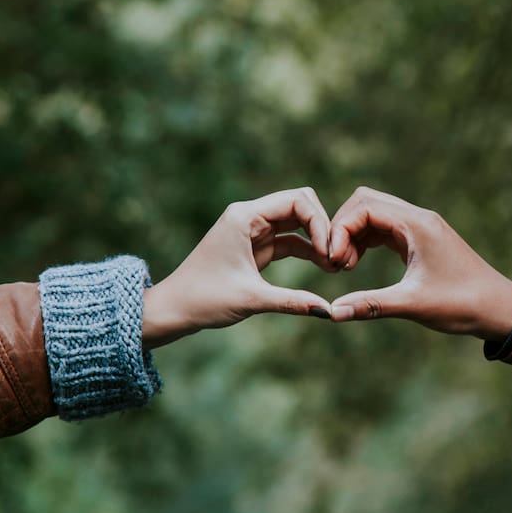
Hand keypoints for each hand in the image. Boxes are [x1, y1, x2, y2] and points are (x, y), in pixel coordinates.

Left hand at [142, 188, 334, 347]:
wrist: (174, 309)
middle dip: (322, 228)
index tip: (330, 252)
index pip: (296, 200)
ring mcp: (253, 230)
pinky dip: (307, 251)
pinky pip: (289, 240)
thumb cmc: (204, 299)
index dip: (319, 222)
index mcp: (244, 216)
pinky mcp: (256, 246)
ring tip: (335, 265)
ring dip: (317, 240)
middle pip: (300, 205)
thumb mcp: (251, 299)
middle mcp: (249, 216)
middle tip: (337, 257)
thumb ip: (291, 302)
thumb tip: (327, 312)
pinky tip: (323, 266)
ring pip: (297, 223)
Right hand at [326, 187, 511, 339]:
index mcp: (417, 224)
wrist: (500, 309)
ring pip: (373, 214)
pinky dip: (365, 241)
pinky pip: (384, 228)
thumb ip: (371, 305)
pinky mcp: (419, 239)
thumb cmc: (462, 304)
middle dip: (343, 227)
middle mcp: (418, 218)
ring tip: (344, 267)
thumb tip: (332, 313)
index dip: (340, 230)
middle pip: (365, 202)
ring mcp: (419, 227)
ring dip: (353, 234)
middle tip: (335, 262)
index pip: (364, 207)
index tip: (332, 261)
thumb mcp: (413, 305)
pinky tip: (356, 263)